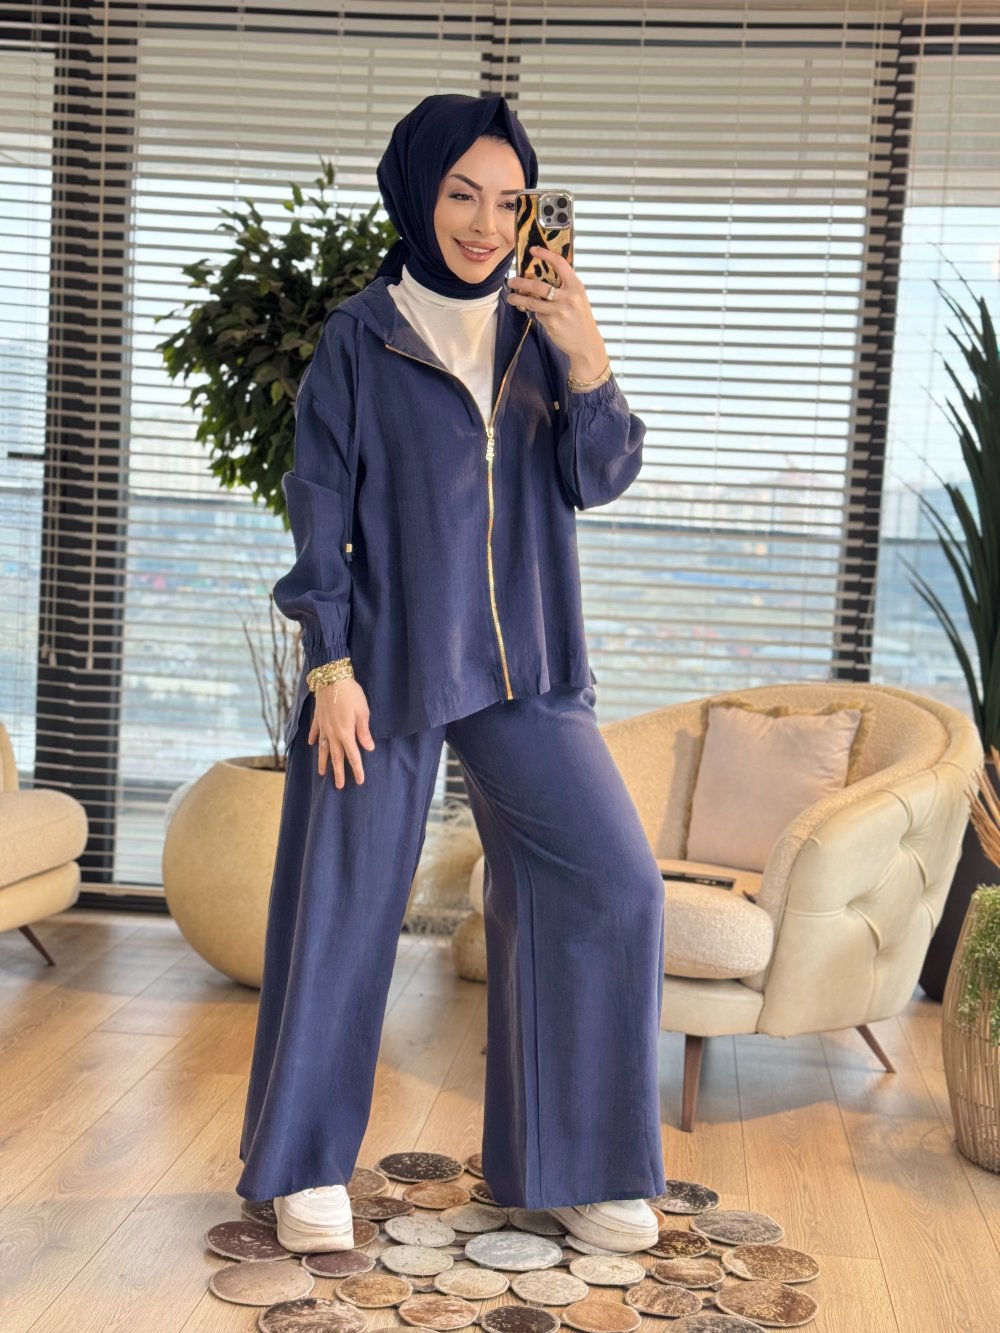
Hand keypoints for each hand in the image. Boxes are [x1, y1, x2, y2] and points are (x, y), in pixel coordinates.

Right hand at [308, 677, 374, 787]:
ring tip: (322, 773)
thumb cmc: (351, 694)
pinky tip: (312, 745)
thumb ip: (364, 732)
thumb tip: (368, 748)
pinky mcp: (317, 718)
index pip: (353, 756)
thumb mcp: (363, 713)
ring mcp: (323, 727)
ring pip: (323, 749)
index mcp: (346, 734)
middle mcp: (333, 734)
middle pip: (336, 757)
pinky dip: (314, 740)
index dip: (357, 769)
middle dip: (338, 772)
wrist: (331, 678)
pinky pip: (315, 732)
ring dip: (323, 761)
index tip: (359, 781)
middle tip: (339, 785)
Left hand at [507, 246, 608, 379]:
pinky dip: (536, 314)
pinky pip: (538, 314)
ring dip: (517, 299)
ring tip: (511, 298)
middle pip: (538, 285)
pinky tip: (540, 316)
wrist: (586, 344)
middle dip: (520, 282)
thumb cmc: (581, 319)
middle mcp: (567, 297)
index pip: (560, 263)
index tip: (533, 250)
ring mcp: (558, 311)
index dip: (545, 254)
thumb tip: (542, 278)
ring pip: (531, 301)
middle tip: (511, 281)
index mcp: (576, 286)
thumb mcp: (578, 298)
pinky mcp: (551, 323)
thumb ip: (564, 287)